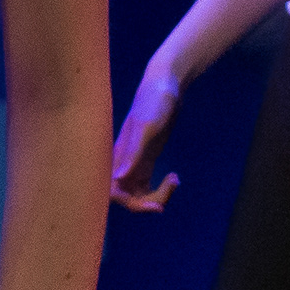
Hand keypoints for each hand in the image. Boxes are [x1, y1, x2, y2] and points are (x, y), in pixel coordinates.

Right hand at [109, 64, 181, 211]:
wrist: (165, 85)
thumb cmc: (154, 102)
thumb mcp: (146, 127)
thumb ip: (133, 152)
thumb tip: (119, 178)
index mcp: (118, 156)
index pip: (115, 193)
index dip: (132, 205)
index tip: (156, 204)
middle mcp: (124, 163)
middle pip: (127, 199)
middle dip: (147, 204)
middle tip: (169, 191)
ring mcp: (134, 162)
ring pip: (137, 194)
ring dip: (156, 196)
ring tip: (174, 181)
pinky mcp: (145, 159)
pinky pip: (146, 185)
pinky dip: (160, 188)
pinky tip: (174, 177)